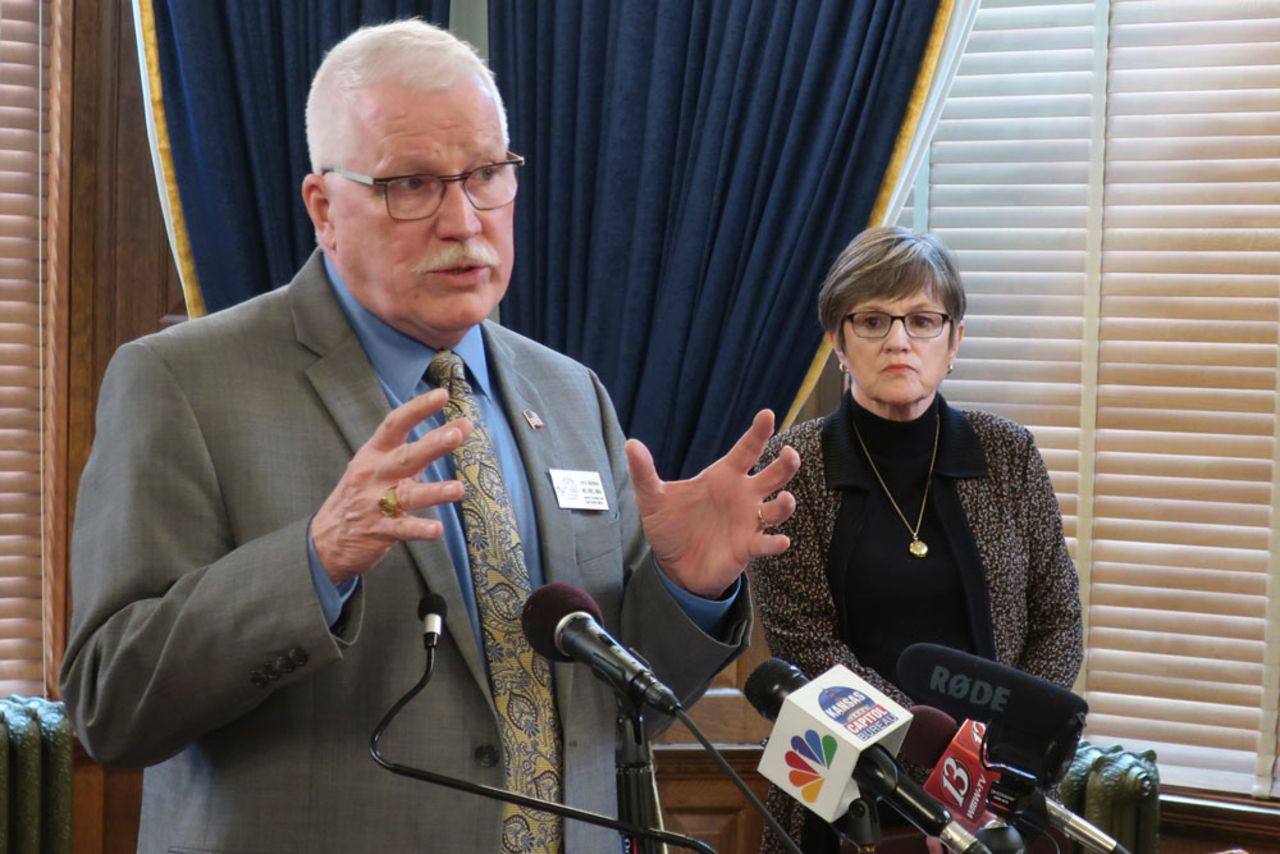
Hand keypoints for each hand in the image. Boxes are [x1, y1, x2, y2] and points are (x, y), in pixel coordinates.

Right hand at [312, 389, 471, 583]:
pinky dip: (419, 529)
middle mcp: (373, 475)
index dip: (418, 408)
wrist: (325, 540)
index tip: (442, 395)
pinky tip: (436, 530)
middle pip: (404, 457)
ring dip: (433, 492)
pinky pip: (401, 529)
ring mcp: (374, 503)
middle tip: (456, 434)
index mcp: (374, 454)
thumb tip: (463, 426)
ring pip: (406, 495)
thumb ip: (422, 450)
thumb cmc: (363, 495)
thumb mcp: (382, 467)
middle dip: (431, 445)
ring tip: (457, 489)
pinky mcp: (378, 531)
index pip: (394, 424)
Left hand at [625, 409, 798, 597]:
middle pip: (774, 475)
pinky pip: (766, 544)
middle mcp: (743, 496)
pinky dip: (775, 543)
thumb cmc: (670, 526)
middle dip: (786, 464)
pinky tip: (781, 541)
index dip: (758, 433)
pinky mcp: (747, 548)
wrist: (673, 566)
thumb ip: (644, 473)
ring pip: (778, 509)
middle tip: (789, 454)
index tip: (767, 414)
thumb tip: (631, 444)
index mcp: (724, 477)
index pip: (746, 450)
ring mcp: (749, 522)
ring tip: (786, 499)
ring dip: (786, 504)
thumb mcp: (653, 499)